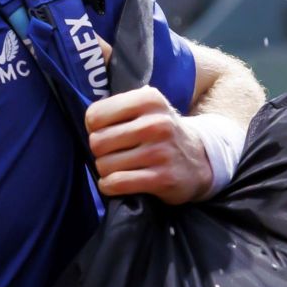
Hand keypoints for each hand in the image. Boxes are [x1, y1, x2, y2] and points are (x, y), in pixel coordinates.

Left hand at [84, 87, 215, 204]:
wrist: (199, 160)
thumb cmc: (161, 132)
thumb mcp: (147, 108)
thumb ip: (118, 108)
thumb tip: (87, 122)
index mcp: (149, 100)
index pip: (95, 115)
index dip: (94, 128)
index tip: (107, 133)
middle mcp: (156, 123)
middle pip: (97, 142)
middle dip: (99, 152)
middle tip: (112, 153)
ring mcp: (160, 152)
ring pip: (105, 165)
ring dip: (105, 171)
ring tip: (119, 167)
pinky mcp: (162, 178)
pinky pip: (117, 183)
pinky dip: (109, 186)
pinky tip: (116, 183)